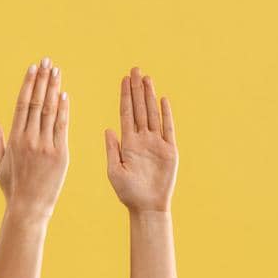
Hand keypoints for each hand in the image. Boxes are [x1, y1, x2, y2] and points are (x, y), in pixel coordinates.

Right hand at [0, 56, 69, 218]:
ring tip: (57, 72)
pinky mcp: (60, 155)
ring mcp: (46, 146)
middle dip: (43, 80)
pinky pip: (62, 127)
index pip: (23, 104)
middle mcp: (30, 139)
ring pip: (50, 111)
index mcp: (14, 139)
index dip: (28, 84)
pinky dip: (63, 110)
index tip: (33, 68)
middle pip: (37, 102)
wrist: (29, 208)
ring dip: (54, 89)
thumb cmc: (12, 188)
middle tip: (47, 62)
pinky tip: (64, 95)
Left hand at [104, 66, 177, 212]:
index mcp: (128, 143)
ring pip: (152, 114)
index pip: (126, 113)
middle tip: (135, 69)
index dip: (125, 96)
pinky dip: (166, 114)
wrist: (146, 207)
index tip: (124, 79)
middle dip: (137, 89)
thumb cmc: (128, 193)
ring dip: (150, 96)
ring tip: (147, 78)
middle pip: (139, 109)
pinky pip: (168, 128)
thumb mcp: (114, 171)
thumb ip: (111, 150)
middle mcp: (142, 140)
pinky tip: (163, 99)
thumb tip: (108, 128)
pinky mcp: (169, 151)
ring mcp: (156, 144)